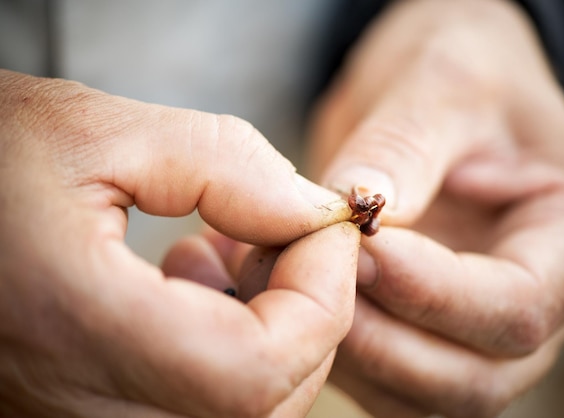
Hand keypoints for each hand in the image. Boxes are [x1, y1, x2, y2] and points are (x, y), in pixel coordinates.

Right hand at [0, 70, 358, 416]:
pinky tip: (191, 285)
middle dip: (308, 313)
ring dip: (273, 333)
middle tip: (287, 233)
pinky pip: (195, 411)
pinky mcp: (81, 413)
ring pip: (240, 417)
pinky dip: (231, 354)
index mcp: (70, 330)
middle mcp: (72, 410)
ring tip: (231, 254)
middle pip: (262, 405)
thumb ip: (223, 165)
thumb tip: (312, 211)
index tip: (327, 227)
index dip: (322, 298)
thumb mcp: (90, 130)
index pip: (256, 370)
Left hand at [307, 0, 563, 415]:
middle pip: (472, 379)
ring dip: (347, 356)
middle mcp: (535, 301)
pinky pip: (383, 379)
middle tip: (305, 273)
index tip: (361, 249)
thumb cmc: (460, 73)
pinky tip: (285, 294)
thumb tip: (354, 215)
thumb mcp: (440, 86)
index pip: (518, 307)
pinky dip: (333, 357)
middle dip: (380, 340)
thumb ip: (402, 151)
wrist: (438, 90)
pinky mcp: (425, 329)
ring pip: (420, 394)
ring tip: (281, 280)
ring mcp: (477, 326)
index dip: (432, 293)